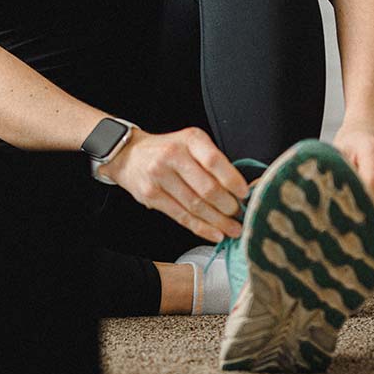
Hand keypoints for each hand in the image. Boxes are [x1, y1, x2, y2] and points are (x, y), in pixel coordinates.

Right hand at [98, 127, 251, 241]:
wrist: (128, 154)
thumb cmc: (166, 150)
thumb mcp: (190, 144)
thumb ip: (212, 162)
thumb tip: (239, 190)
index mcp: (190, 140)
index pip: (214, 161)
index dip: (232, 180)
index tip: (245, 194)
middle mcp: (173, 156)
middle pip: (206, 188)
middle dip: (228, 207)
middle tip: (240, 215)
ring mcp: (160, 176)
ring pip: (195, 206)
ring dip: (218, 221)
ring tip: (233, 229)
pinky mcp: (152, 195)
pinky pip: (181, 216)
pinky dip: (201, 228)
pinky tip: (214, 233)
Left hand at [331, 121, 373, 219]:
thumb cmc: (351, 140)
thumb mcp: (337, 151)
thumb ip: (338, 173)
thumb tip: (331, 199)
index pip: (372, 184)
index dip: (362, 203)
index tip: (347, 217)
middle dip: (363, 211)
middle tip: (344, 218)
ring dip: (370, 207)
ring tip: (354, 194)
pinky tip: (367, 190)